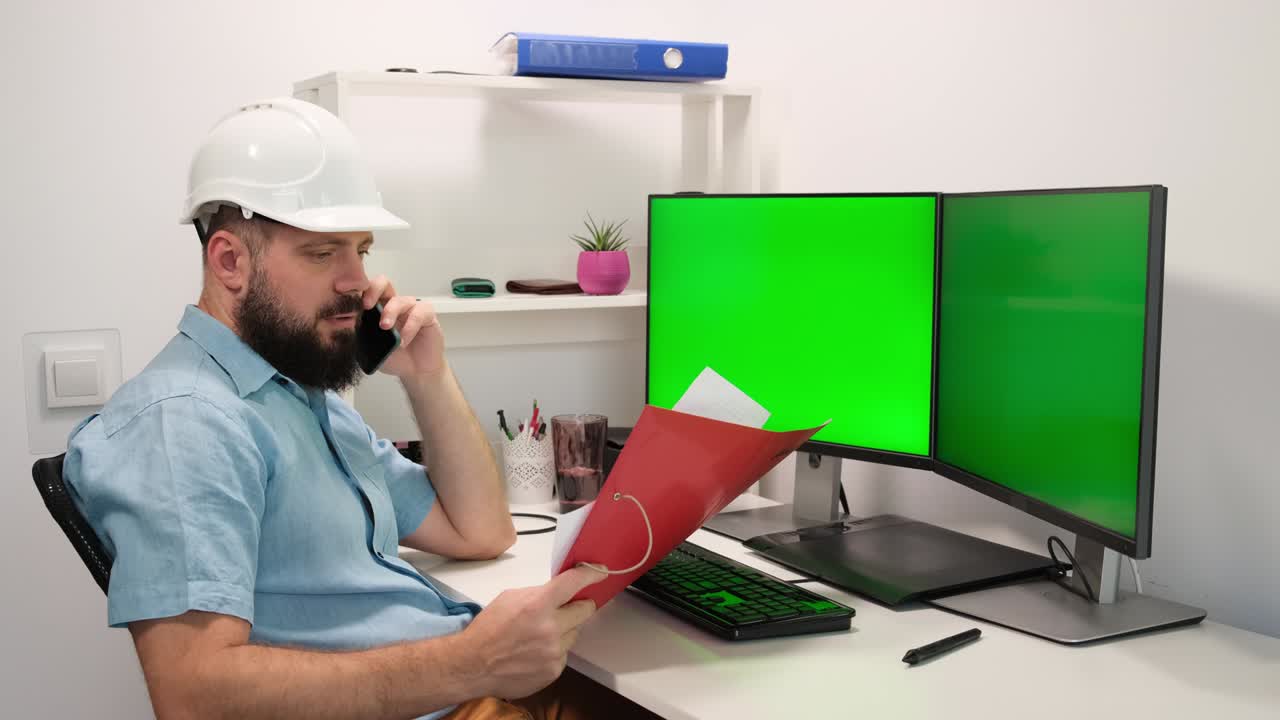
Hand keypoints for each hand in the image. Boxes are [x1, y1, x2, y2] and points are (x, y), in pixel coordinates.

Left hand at [361, 275, 445, 377]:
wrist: (415, 372)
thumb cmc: (394, 358)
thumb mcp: (371, 348)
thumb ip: (362, 335)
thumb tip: (350, 325)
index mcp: (378, 309)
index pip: (368, 291)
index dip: (360, 293)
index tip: (355, 305)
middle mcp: (394, 304)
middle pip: (384, 283)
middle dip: (374, 290)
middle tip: (368, 307)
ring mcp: (411, 308)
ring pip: (400, 300)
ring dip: (390, 312)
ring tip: (385, 329)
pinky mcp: (427, 315)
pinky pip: (419, 313)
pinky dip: (410, 326)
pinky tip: (403, 341)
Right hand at [458, 566, 605, 699]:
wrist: (473, 665)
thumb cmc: (488, 630)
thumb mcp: (510, 598)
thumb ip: (538, 593)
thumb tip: (559, 592)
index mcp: (538, 605)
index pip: (574, 583)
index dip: (591, 574)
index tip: (600, 571)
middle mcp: (550, 628)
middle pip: (585, 610)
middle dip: (579, 606)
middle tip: (568, 608)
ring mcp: (554, 652)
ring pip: (574, 634)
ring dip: (564, 631)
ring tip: (539, 635)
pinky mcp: (553, 670)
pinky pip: (564, 654)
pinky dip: (554, 651)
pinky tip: (535, 652)